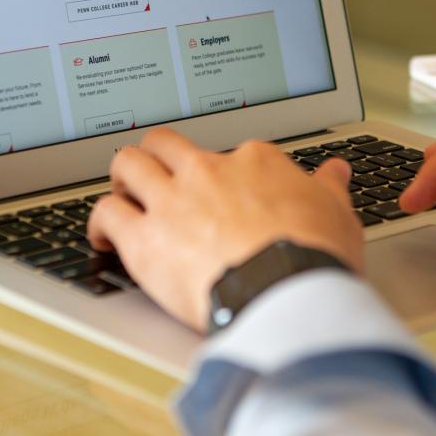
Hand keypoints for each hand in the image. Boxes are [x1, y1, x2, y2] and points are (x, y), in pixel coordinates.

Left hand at [87, 128, 362, 331]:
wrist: (286, 292)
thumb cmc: (314, 255)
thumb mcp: (337, 213)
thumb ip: (328, 188)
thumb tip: (336, 171)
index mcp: (254, 161)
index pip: (230, 151)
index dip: (224, 170)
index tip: (223, 187)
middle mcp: (207, 171)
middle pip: (167, 144)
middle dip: (158, 155)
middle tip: (156, 172)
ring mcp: (173, 201)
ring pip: (129, 164)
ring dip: (122, 176)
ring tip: (123, 193)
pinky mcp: (145, 239)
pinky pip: (107, 213)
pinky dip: (99, 223)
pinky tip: (102, 236)